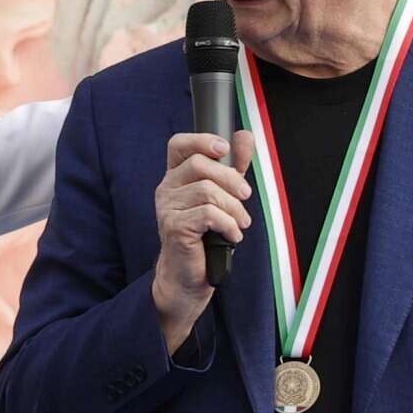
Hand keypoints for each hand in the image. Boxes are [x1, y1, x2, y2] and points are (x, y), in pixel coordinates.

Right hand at [152, 129, 255, 351]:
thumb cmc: (204, 237)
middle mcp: (167, 189)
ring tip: (241, 222)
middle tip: (245, 196)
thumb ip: (232, 166)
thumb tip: (244, 136)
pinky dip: (228, 223)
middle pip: (200, 165)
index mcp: (176, 177)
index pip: (179, 145)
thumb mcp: (222, 196)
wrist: (187, 276)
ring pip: (207, 191)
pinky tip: (232, 234)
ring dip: (233, 207)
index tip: (225, 150)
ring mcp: (167, 208)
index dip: (202, 140)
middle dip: (231, 179)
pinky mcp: (174, 227)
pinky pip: (208, 214)